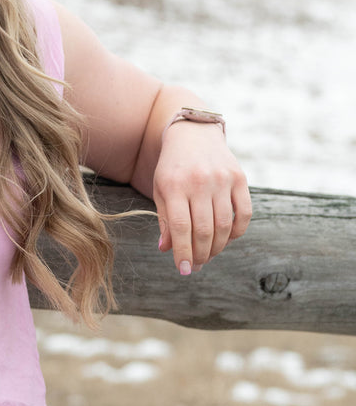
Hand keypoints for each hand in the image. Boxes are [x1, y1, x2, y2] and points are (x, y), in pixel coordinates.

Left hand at [153, 122, 250, 274]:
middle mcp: (199, 182)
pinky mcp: (240, 178)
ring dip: (217, 247)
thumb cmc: (173, 168)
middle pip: (203, 230)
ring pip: (224, 225)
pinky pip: (244, 213)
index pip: (180, 227)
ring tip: (208, 255)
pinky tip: (227, 239)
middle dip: (200, 254)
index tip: (183, 270)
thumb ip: (165, 220)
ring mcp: (222, 179)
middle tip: (196, 265)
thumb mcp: (161, 190)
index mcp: (174, 186)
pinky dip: (237, 232)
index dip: (183, 252)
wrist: (194, 135)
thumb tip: (167, 249)